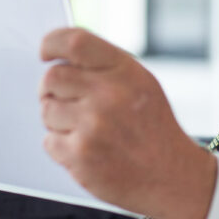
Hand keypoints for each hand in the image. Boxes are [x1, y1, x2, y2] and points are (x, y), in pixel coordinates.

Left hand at [39, 27, 216, 218]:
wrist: (172, 175)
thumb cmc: (153, 128)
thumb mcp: (142, 84)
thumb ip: (105, 67)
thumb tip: (60, 57)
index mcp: (125, 72)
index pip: (75, 42)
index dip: (52, 43)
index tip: (45, 53)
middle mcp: (109, 95)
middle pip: (51, 77)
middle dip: (52, 89)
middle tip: (66, 101)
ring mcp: (93, 125)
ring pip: (46, 110)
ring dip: (57, 120)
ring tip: (85, 129)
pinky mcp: (80, 154)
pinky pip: (49, 141)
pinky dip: (62, 146)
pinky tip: (88, 148)